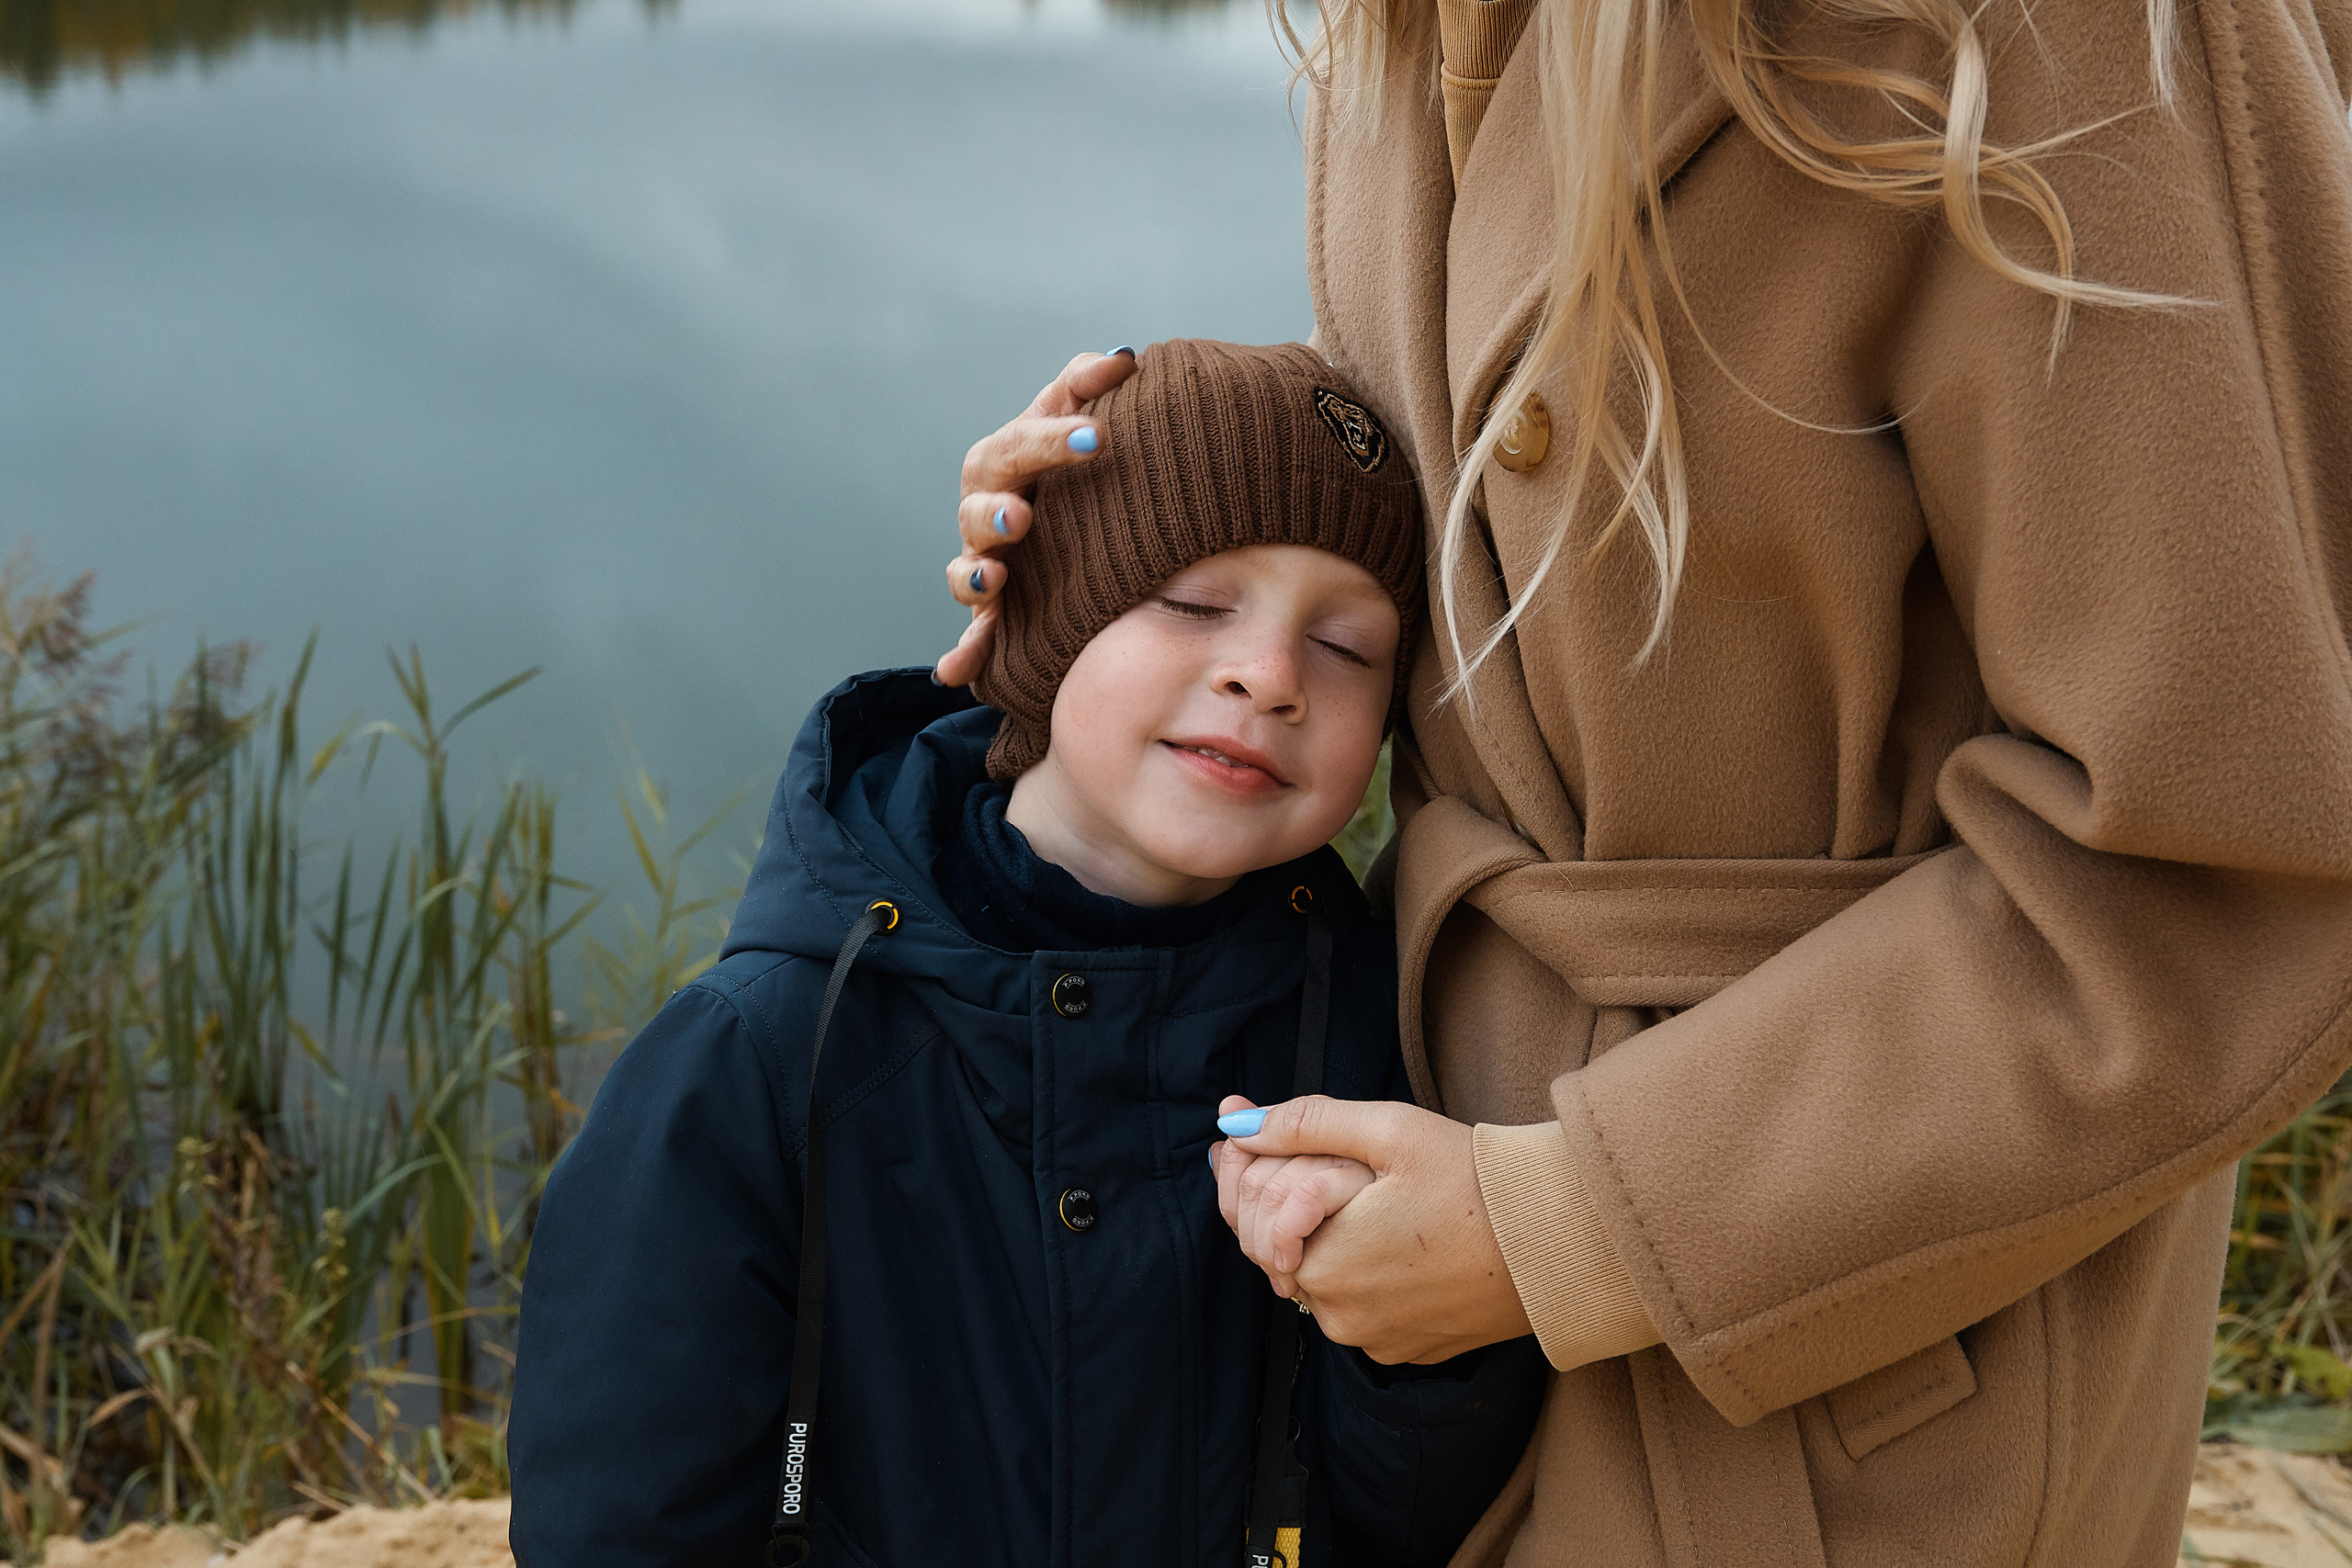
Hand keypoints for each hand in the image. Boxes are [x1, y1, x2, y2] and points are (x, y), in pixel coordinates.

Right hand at [938, 348, 1140, 686]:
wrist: (1064, 529)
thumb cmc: (1070, 463)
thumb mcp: (1076, 419)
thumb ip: (1091, 382)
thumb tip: (1124, 356)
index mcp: (1006, 459)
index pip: (1022, 442)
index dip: (1054, 439)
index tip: (1100, 438)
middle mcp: (987, 510)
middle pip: (980, 505)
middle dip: (997, 510)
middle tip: (1023, 517)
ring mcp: (984, 563)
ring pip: (967, 569)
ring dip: (973, 575)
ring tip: (993, 579)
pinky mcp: (990, 615)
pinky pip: (971, 638)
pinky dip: (963, 655)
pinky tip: (956, 672)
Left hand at [1220, 1096, 1534, 1363]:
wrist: (1559, 1240)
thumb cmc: (1475, 1179)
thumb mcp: (1387, 1130)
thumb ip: (1301, 1124)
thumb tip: (1232, 1124)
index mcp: (1323, 1265)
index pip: (1255, 1222)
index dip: (1262, 1177)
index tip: (1283, 1148)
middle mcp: (1339, 1316)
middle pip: (1288, 1252)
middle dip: (1300, 1209)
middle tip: (1347, 1168)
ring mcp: (1376, 1340)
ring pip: (1326, 1282)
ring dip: (1336, 1243)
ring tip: (1381, 1200)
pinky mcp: (1409, 1349)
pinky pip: (1365, 1308)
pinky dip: (1370, 1275)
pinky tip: (1404, 1238)